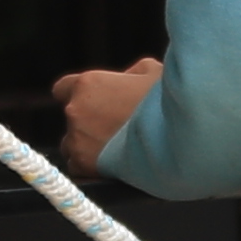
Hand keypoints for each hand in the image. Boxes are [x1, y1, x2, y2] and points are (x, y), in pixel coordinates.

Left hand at [52, 58, 163, 174]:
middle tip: (115, 128)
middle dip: (88, 122)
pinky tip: (112, 165)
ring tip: (114, 149)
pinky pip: (77, 168)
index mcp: (87, 84)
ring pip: (71, 144)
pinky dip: (90, 167)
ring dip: (87, 145)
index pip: (62, 89)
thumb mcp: (151, 72)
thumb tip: (125, 79)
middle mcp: (75, 110)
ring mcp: (77, 139)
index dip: (78, 96)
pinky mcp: (84, 165)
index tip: (92, 104)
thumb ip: (129, 74)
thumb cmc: (166, 102)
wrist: (178, 137)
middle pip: (71, 118)